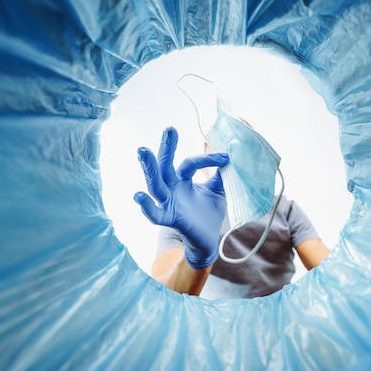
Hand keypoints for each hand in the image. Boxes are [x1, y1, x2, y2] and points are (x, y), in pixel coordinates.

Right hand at [134, 127, 228, 268]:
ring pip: (155, 184)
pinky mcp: (169, 218)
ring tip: (143, 151)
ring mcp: (168, 202)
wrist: (208, 240)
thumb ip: (221, 175)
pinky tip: (138, 195)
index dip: (207, 159)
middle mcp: (172, 188)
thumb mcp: (218, 191)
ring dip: (149, 168)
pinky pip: (154, 214)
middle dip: (166, 147)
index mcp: (182, 179)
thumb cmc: (209, 214)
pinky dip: (146, 206)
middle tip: (169, 129)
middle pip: (165, 165)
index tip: (226, 158)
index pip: (190, 163)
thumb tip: (231, 157)